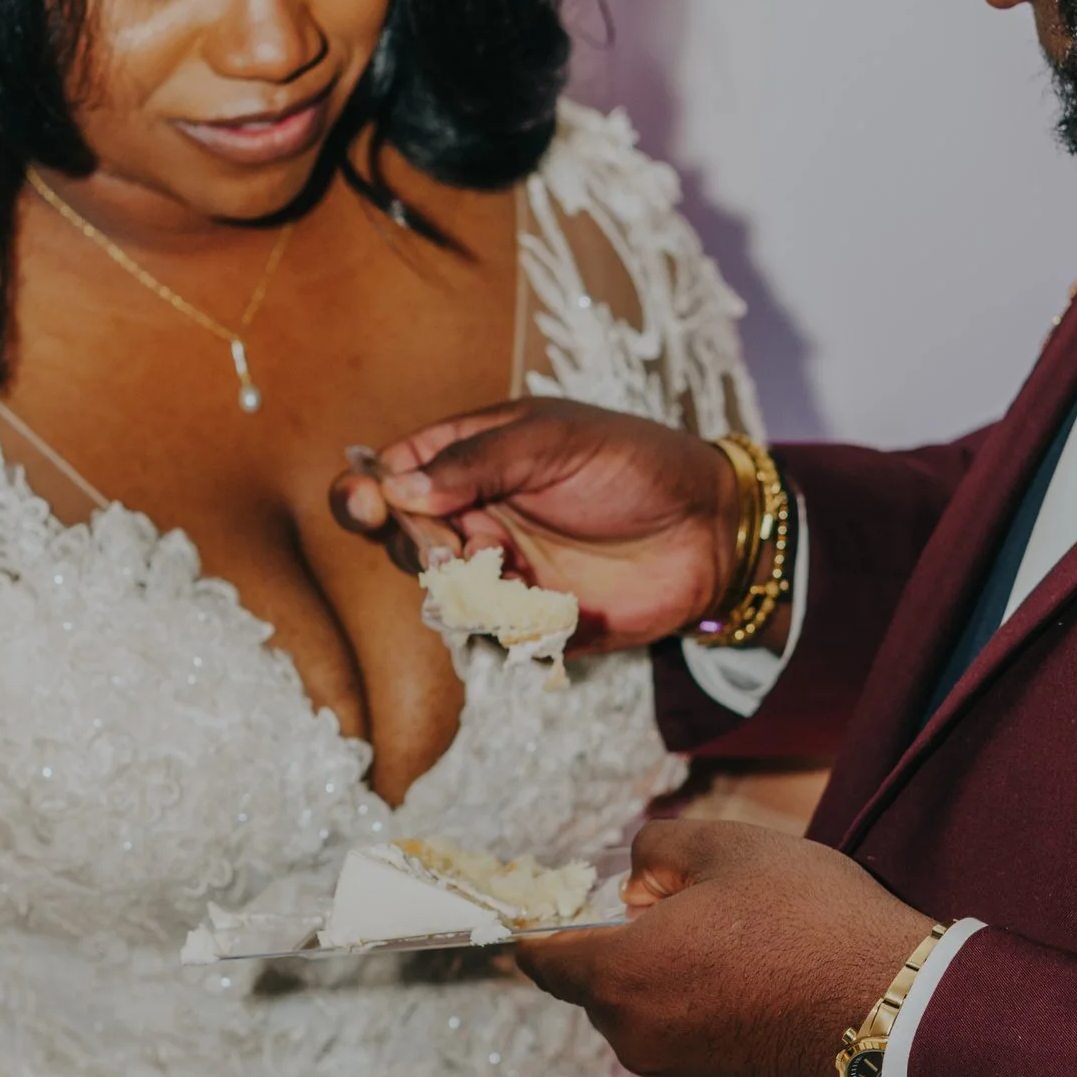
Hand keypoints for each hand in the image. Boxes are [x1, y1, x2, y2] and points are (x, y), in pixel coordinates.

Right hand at [330, 403, 742, 647]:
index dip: (366, 494)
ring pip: (446, 596)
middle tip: (457, 552)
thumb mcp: (554, 441)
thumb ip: (476, 461)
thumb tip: (397, 486)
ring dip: (469, 594)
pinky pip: (497, 635)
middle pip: (406, 542)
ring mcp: (504, 571)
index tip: (367, 507)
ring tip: (514, 579)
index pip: (392, 476)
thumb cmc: (635, 464)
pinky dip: (517, 626)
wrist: (711, 529)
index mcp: (470, 461)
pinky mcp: (535, 620)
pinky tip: (560, 608)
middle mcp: (476, 516)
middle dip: (422, 549)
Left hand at [517, 817, 931, 1076]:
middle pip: (599, 985)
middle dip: (626, 945)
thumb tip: (634, 875)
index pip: (542, 959)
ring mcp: (680, 1071)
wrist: (899, 1009)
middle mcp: (636, 1037)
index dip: (542, 927)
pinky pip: (689, 1039)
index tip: (552, 909)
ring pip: (647, 1013)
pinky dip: (703, 1010)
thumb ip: (657, 849)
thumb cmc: (811, 919)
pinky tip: (761, 980)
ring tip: (740, 940)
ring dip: (669, 978)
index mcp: (621, 976)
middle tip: (691, 904)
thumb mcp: (730, 847)